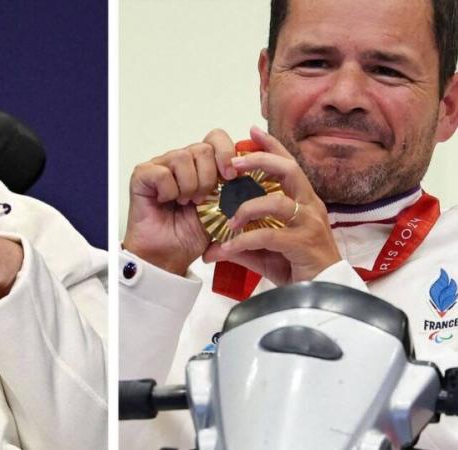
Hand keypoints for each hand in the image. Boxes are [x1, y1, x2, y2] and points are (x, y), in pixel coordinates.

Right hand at [123, 129, 238, 275]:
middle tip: (202, 200)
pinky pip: (162, 173)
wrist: (170, 256)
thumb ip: (238, 190)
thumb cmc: (193, 234)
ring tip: (185, 202)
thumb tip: (256, 171)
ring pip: (182, 157)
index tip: (231, 177)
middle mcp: (182, 160)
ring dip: (189, 186)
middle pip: (203, 148)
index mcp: (202, 164)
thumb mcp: (225, 210)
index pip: (217, 138)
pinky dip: (169, 191)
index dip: (226, 153)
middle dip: (208, 178)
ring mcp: (161, 165)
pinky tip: (166, 201)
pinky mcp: (142, 175)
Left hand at [203, 126, 340, 284]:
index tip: (252, 131)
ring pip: (277, 202)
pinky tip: (226, 249)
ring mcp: (309, 224)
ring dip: (247, 207)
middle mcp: (309, 207)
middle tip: (233, 162)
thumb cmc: (298, 268)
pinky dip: (243, 241)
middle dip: (260, 160)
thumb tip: (211, 245)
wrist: (322, 297)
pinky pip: (268, 237)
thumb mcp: (265, 252)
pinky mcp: (304, 244)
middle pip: (288, 171)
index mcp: (303, 201)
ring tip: (227, 219)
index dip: (272, 146)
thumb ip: (241, 243)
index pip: (288, 165)